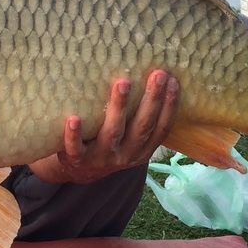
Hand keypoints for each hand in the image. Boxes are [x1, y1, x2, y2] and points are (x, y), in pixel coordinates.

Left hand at [28, 70, 179, 185]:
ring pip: (112, 133)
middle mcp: (126, 155)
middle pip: (142, 127)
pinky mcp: (78, 159)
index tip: (173, 81)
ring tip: (122, 83)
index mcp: (142, 150)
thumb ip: (138, 118)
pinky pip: (76, 148)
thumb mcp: (130, 139)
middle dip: (151, 100)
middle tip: (157, 75)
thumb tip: (154, 78)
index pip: (161, 128)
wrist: (80, 172)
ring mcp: (102, 158)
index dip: (169, 106)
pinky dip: (74, 134)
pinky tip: (74, 118)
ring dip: (118, 108)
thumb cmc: (109, 144)